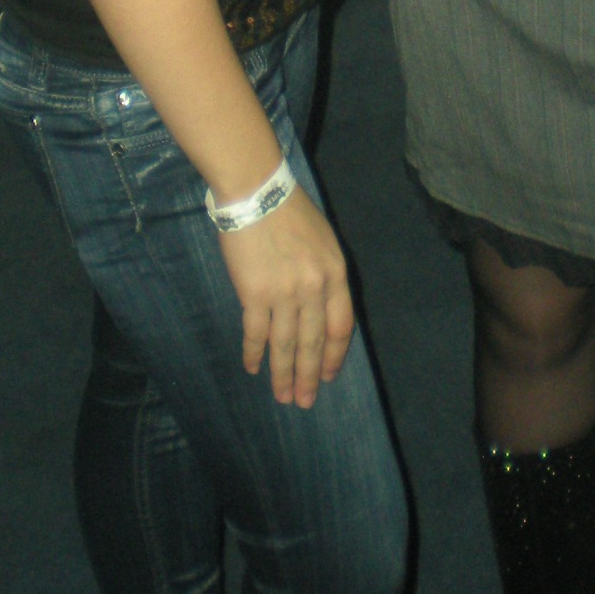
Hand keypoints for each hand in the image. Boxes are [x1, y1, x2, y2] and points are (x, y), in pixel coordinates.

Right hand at [218, 183, 354, 406]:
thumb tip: (319, 310)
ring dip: (283, 373)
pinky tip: (253, 368)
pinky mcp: (254, 293)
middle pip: (314, 342)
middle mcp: (313, 288)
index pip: (341, 326)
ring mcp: (284, 292)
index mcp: (335, 273)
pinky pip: (256, 332)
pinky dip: (254, 353)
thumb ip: (324, 274)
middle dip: (309, 376)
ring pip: (286, 344)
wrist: (257, 191)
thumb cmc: (290, 211)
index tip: (327, 376)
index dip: (333, 355)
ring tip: (282, 396)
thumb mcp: (322, 240)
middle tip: (304, 401)